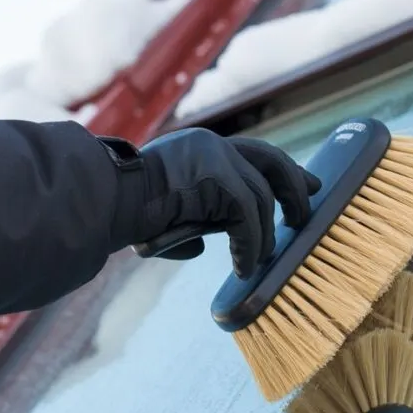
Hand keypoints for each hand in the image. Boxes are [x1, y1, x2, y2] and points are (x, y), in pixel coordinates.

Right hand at [109, 128, 320, 277]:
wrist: (105, 201)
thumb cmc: (123, 211)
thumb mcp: (166, 209)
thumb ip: (191, 217)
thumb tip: (201, 246)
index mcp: (202, 146)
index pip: (254, 153)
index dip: (283, 170)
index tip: (307, 185)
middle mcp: (214, 145)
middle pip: (270, 162)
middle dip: (294, 187)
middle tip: (306, 213)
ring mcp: (217, 159)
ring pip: (260, 200)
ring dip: (263, 237)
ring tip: (255, 262)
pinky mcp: (220, 182)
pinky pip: (248, 220)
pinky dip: (250, 247)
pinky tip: (243, 266)